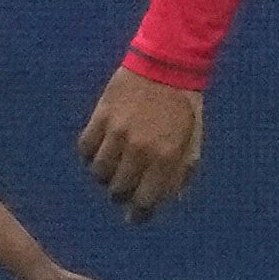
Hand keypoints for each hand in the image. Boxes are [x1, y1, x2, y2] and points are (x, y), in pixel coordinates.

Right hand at [81, 66, 202, 215]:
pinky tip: (99, 150)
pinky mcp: (101, 115)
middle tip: (125, 188)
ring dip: (105, 176)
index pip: (144, 201)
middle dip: (121, 194)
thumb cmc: (184, 104)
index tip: (134, 217)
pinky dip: (89, 154)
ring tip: (112, 168)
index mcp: (166, 156)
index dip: (138, 215)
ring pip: (99, 172)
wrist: (168, 62)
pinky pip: (85, 147)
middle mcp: (139, 148)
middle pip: (117, 190)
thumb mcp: (194, 140)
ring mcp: (117, 132)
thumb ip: (181, 173)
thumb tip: (167, 201)